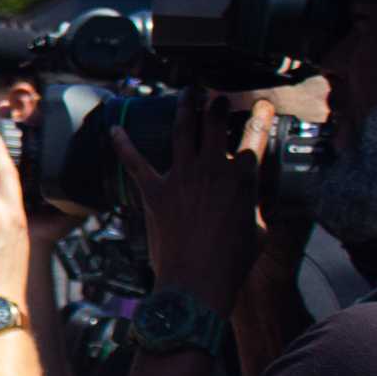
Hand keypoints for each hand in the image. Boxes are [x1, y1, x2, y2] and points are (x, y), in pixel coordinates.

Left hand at [114, 91, 268, 315]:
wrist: (197, 282)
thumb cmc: (232, 262)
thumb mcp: (259, 230)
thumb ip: (255, 205)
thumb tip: (253, 197)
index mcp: (243, 178)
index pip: (255, 136)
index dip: (260, 116)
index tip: (262, 104)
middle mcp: (212, 169)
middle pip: (214, 124)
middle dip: (215, 103)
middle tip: (215, 94)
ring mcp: (181, 177)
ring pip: (182, 130)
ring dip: (185, 108)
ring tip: (188, 93)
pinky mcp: (155, 191)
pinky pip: (135, 161)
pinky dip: (123, 144)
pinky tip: (114, 130)